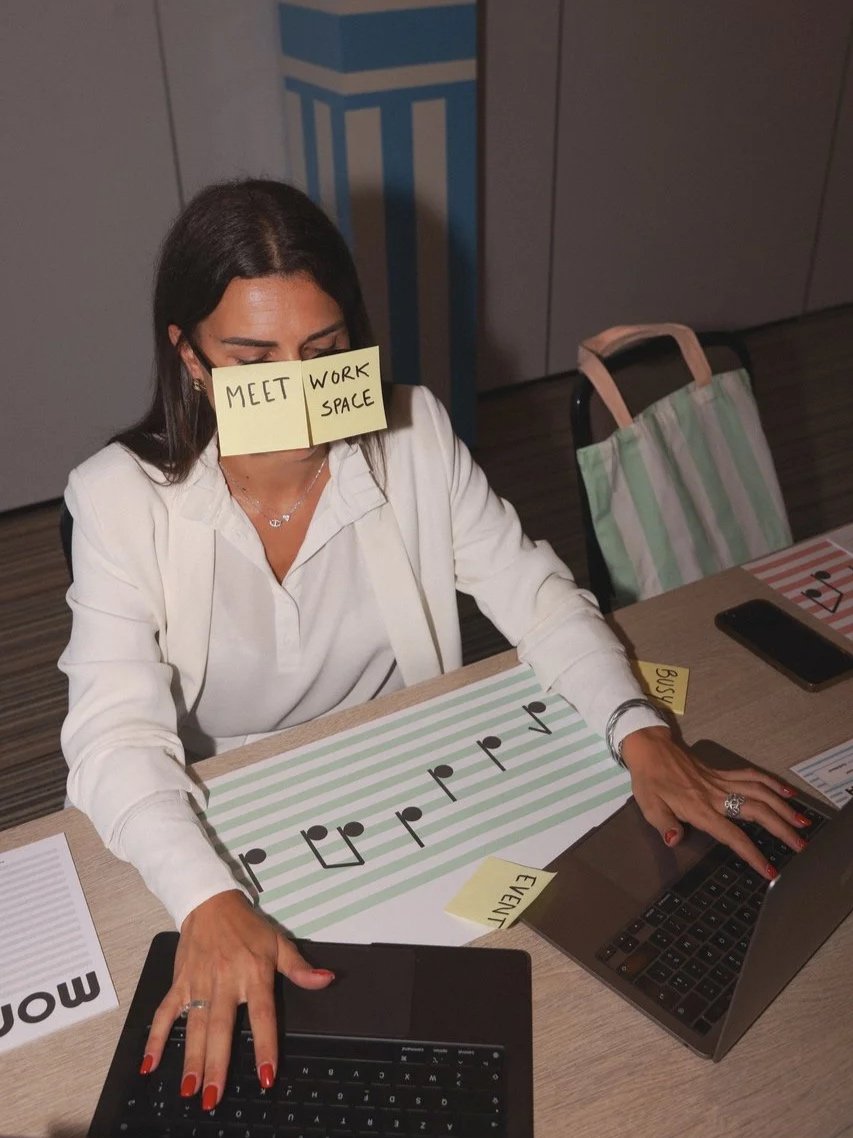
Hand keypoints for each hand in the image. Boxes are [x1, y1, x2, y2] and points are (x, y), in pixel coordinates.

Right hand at [140, 890, 333, 1109]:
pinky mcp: (179, 981)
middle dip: (216, 1064)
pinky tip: (149, 1064)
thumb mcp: (279, 943)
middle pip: (221, 1028)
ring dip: (190, 1059)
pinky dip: (155, 1038)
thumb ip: (300, 968)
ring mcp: (199, 982)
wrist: (210, 901)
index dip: (265, 1046)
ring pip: (194, 1026)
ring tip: (188, 1089)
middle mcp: (225, 981)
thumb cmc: (248, 926)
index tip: (266, 1076)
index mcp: (254, 974)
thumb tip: (327, 980)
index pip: (262, 1015)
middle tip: (213, 1097)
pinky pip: (165, 1012)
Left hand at [620, 726, 811, 879]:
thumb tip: (674, 840)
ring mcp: (721, 782)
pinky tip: (787, 792)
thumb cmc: (649, 780)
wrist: (651, 749)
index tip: (769, 870)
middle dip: (781, 829)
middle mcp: (716, 795)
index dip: (752, 853)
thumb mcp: (648, 805)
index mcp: (699, 809)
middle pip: (756, 812)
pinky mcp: (722, 773)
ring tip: (803, 822)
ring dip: (783, 807)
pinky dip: (771, 783)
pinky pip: (751, 776)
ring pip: (760, 793)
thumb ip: (663, 824)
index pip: (731, 835)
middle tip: (801, 846)